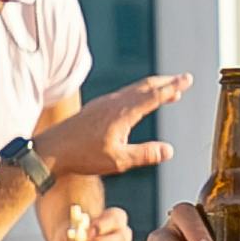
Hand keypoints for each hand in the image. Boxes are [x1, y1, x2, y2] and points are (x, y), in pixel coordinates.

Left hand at [30, 72, 191, 182]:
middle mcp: (114, 103)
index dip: (173, 88)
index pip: (154, 96)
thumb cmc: (82, 156)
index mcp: (123, 113)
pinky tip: (138, 100)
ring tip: (167, 89)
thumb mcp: (118, 161)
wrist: (51, 150)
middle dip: (166, 82)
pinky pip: (124, 94)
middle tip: (183, 79)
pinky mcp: (97, 108)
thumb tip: (169, 150)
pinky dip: (139, 92)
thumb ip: (145, 154)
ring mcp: (104, 103)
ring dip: (153, 87)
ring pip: (134, 88)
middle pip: (145, 86)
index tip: (187, 79)